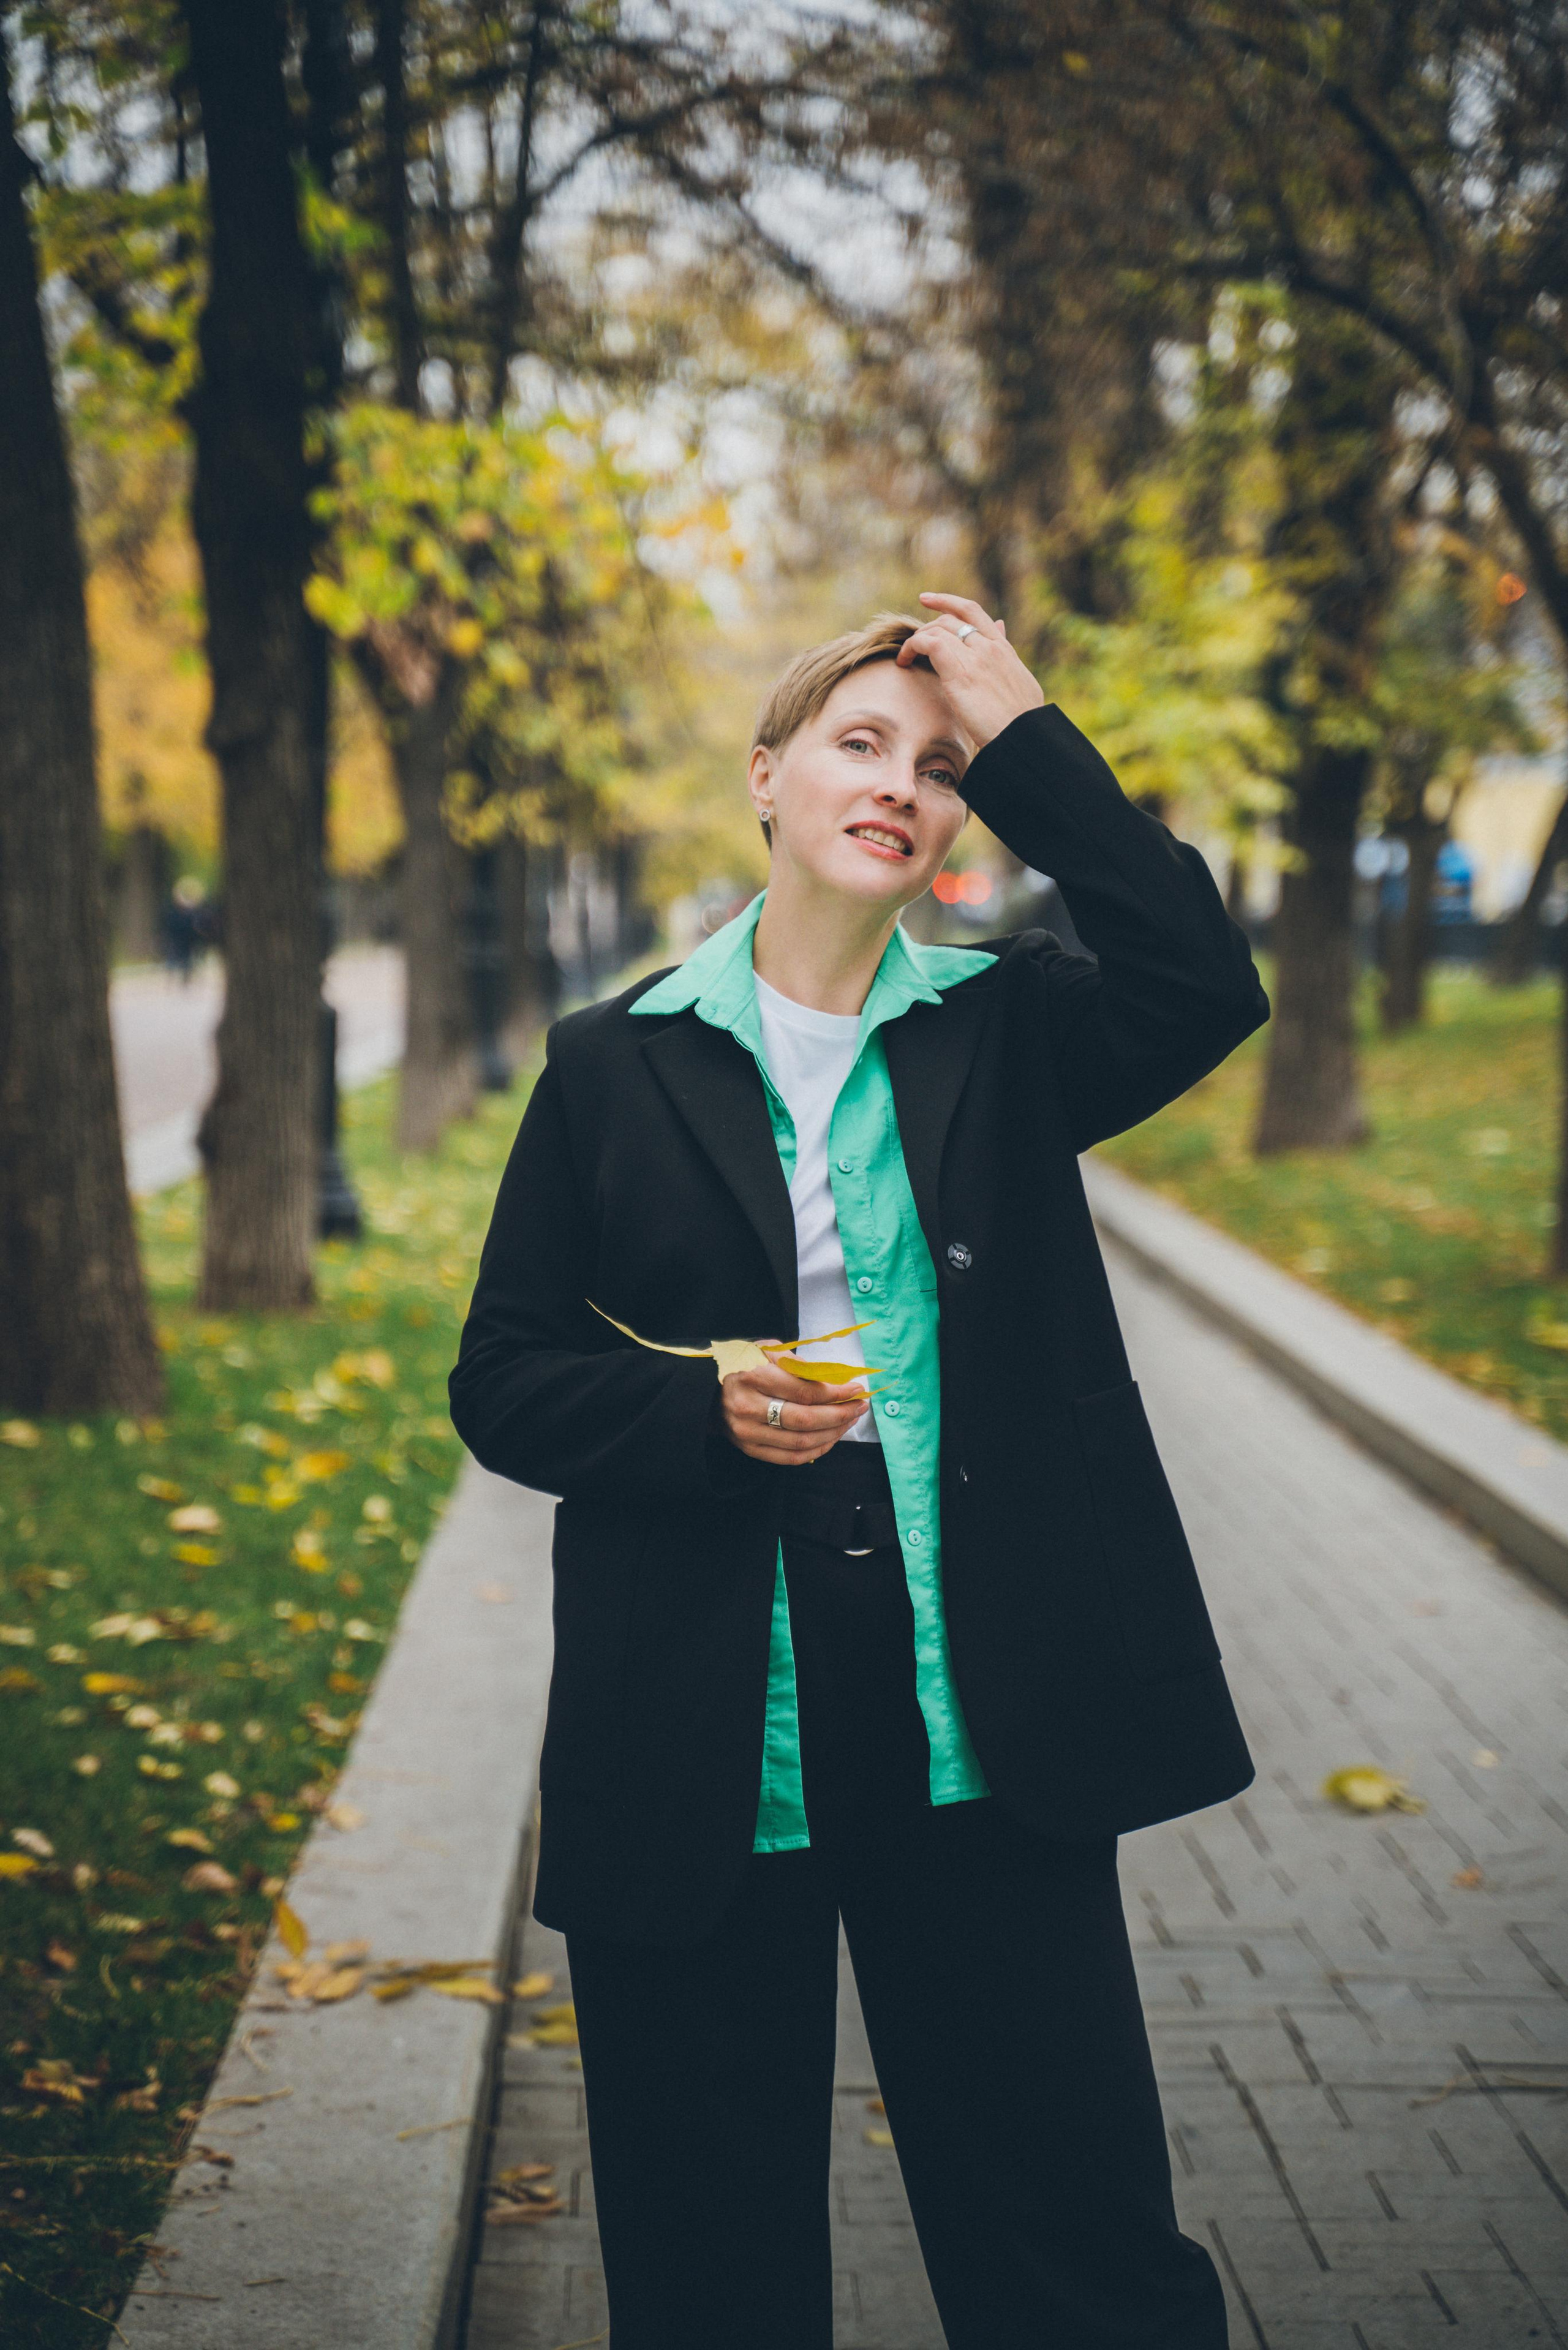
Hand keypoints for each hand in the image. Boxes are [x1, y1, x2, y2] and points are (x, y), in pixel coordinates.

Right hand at [719, 1349, 873, 1464]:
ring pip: (801, 1442)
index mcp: (752, 1377)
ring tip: (849, 1420)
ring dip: (833, 1433)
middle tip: (860, 1405)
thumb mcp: (765, 1349)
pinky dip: (816, 1451)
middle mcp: (748, 1407)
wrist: (705, 1390)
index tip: (856, 1388)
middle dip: (840, 1414)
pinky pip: (790, 1458)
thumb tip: (835, 1377)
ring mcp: (747, 1432)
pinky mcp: (749, 1448)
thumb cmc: (741, 1365)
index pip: (804, 1391)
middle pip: (805, 1420)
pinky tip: (831, 1438)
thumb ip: (797, 1362)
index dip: (836, 1393)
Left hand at [896, 592, 1044, 752]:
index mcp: (1002, 648)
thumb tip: (1000, 626)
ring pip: (937, 629)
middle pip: (949, 620)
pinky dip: (912, 647)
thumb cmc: (1021, 719)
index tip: (927, 599)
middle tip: (914, 646)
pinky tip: (904, 661)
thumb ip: (1005, 652)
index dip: (947, 601)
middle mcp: (988, 647)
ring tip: (906, 657)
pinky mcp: (960, 673)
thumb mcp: (1019, 677)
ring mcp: (975, 658)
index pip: (972, 611)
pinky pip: (929, 644)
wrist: (1023, 737)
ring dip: (916, 640)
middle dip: (926, 628)